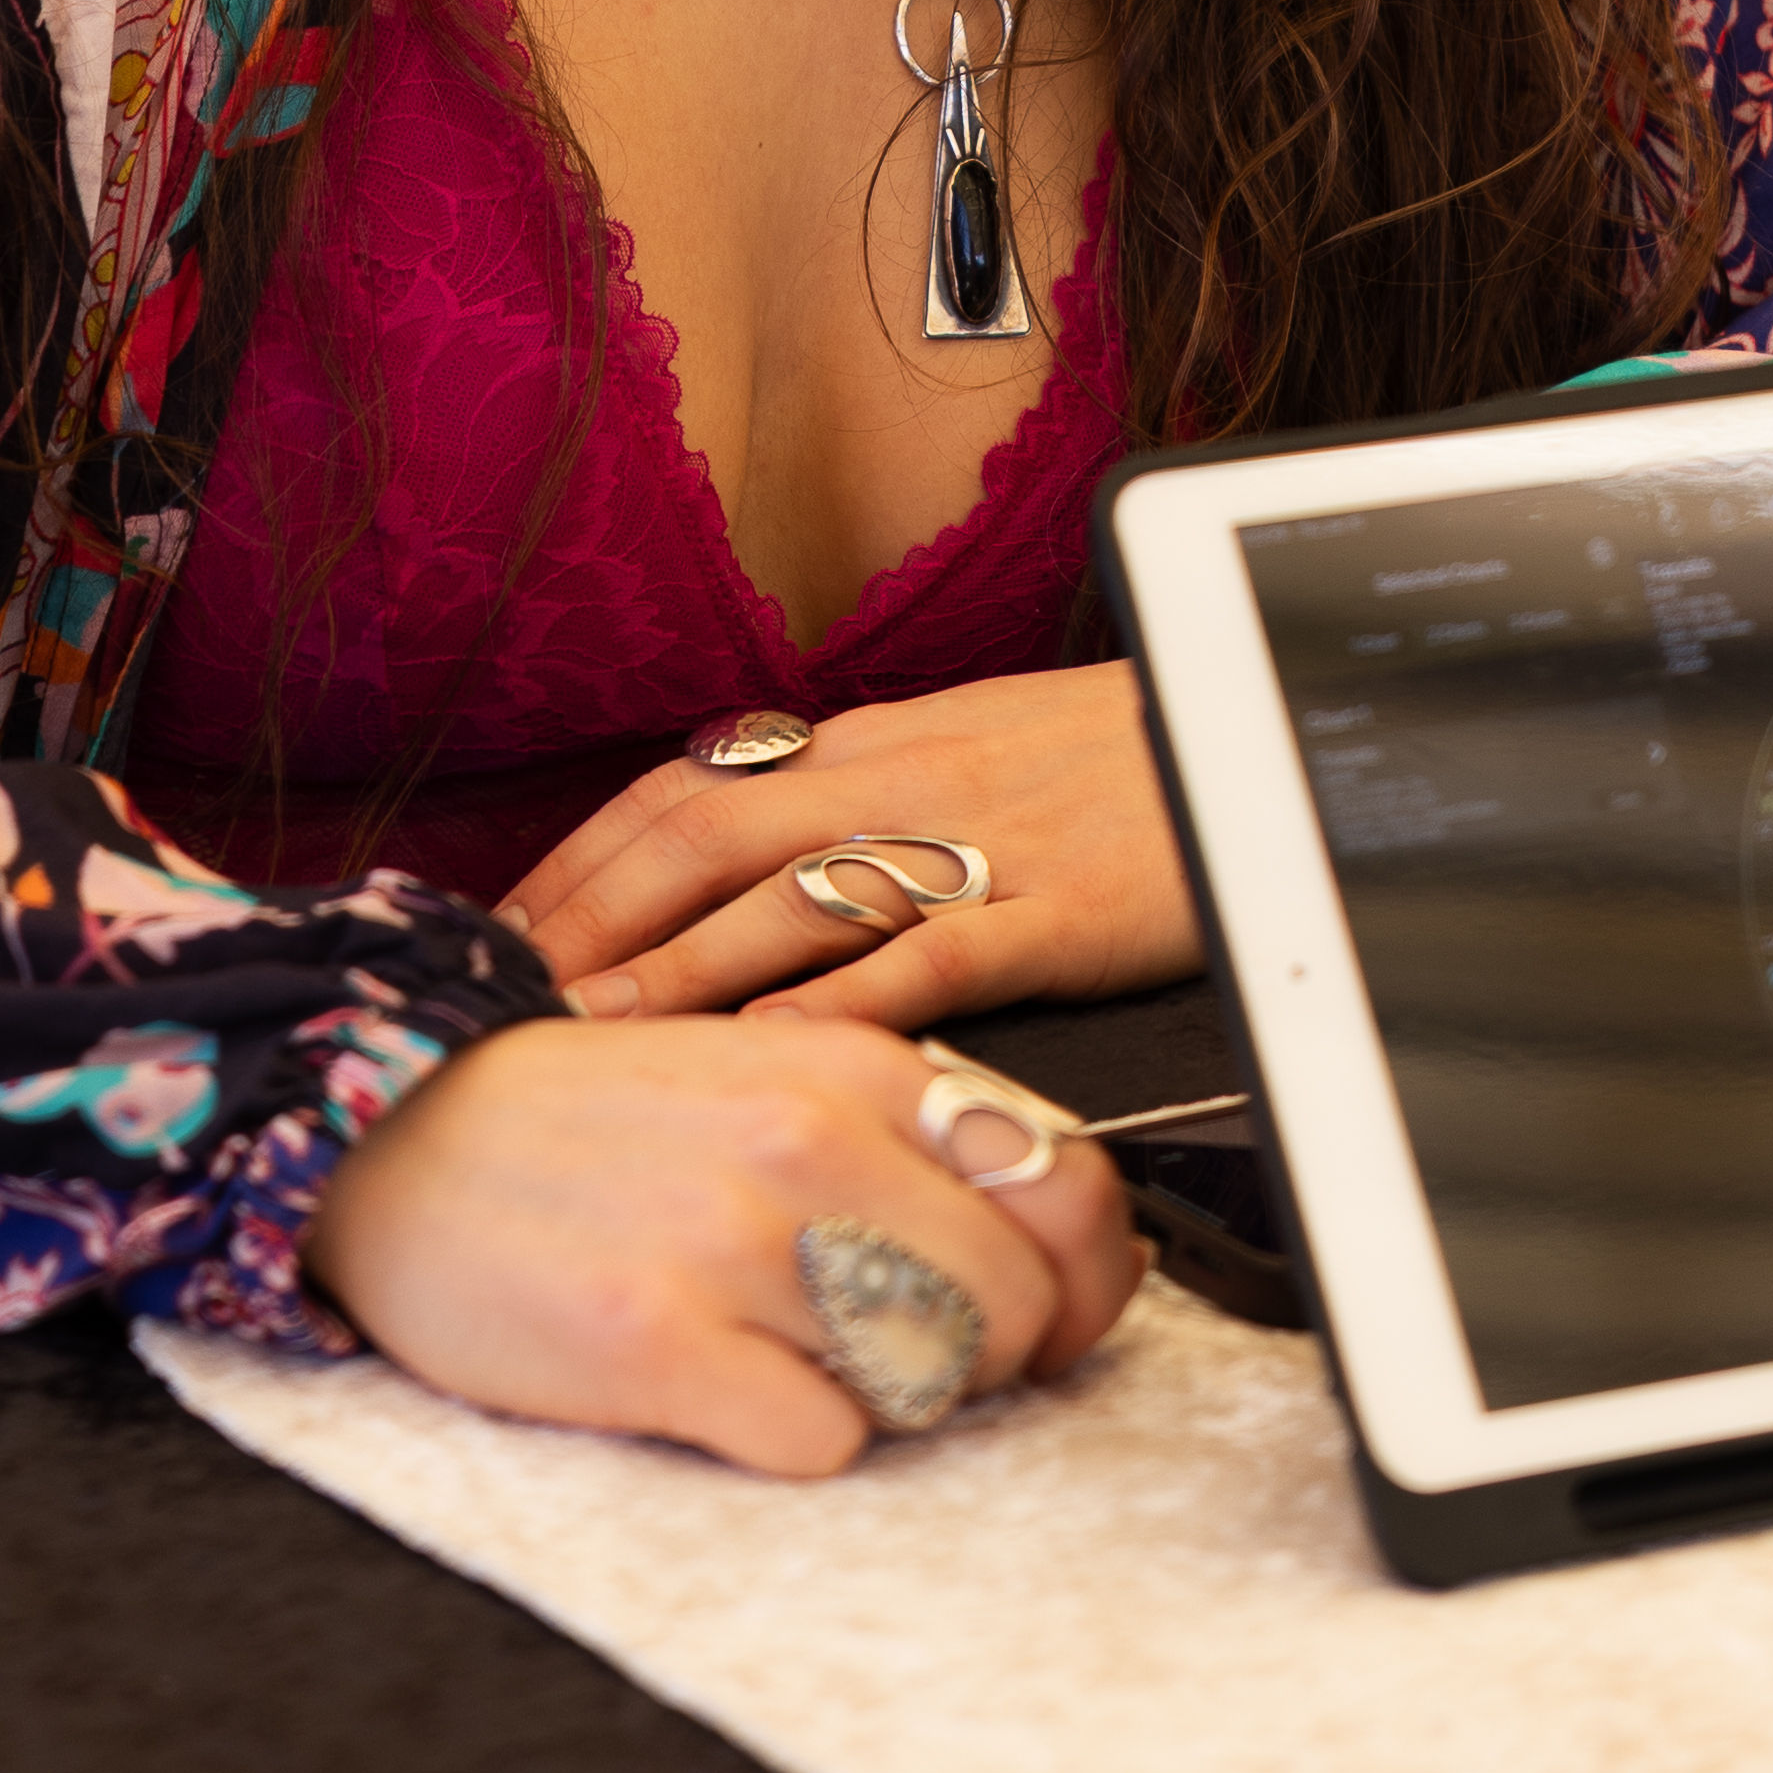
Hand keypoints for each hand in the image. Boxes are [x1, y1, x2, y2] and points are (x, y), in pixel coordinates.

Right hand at [300, 1003, 1139, 1473]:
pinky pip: (822, 1445)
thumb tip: (1043, 1218)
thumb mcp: (761, 1070)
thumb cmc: (589, 1120)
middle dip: (987, 1356)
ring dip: (885, 1398)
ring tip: (793, 1356)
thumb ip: (897, 1127)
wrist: (388, 1132)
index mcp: (852, 1064)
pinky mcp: (658, 1344)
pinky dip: (791, 1439)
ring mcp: (735, 1242)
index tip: (1050, 1312)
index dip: (1087, 1275)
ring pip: (931, 1381)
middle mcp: (810, 1139)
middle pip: (1019, 1303)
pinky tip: (724, 1389)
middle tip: (901, 1353)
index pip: (1070, 1182)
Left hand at [501, 664, 1197, 1030]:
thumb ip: (874, 794)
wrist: (1274, 725)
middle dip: (589, 918)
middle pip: (706, 838)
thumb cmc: (1129, 759)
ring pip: (793, 899)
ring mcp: (981, 843)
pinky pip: (933, 953)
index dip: (585, 860)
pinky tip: (773, 1047)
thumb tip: (760, 845)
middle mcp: (906, 780)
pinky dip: (843, 998)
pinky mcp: (1059, 910)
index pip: (690, 790)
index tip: (503, 928)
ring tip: (587, 1035)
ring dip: (675, 968)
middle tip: (498, 993)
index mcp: (879, 743)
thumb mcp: (980, 749)